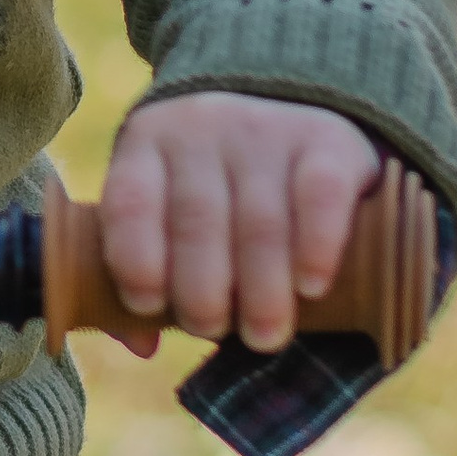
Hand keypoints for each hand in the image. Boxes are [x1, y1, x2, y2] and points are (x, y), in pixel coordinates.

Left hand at [100, 94, 378, 353]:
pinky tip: (311, 286)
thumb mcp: (167, 210)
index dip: (135, 261)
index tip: (150, 308)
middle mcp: (202, 127)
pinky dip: (316, 247)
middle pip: (197, 219)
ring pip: (260, 219)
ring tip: (264, 335)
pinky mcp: (326, 139)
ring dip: (261, 289)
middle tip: (213, 331)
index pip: (130, 202)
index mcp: (147, 144)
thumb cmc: (214, 189)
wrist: (291, 110)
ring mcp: (265, 129)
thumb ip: (146, 274)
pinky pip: (320, 195)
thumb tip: (141, 345)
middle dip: (202, 290)